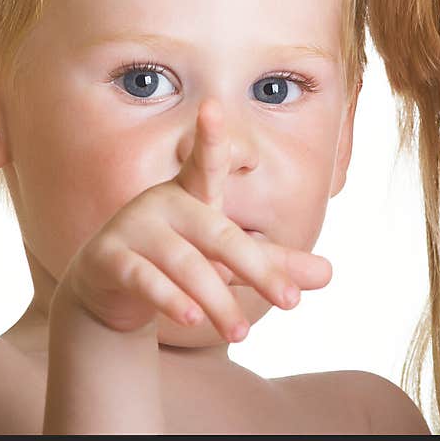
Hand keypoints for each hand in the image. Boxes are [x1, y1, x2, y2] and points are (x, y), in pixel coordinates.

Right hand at [58, 98, 331, 342]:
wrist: (111, 286)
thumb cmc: (181, 259)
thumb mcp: (228, 260)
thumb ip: (273, 264)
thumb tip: (329, 273)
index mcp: (194, 193)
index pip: (206, 164)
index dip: (211, 138)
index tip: (213, 108)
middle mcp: (163, 202)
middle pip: (218, 233)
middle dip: (258, 269)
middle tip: (291, 301)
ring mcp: (134, 228)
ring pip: (184, 263)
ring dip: (216, 301)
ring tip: (242, 332)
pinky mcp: (109, 258)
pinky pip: (144, 279)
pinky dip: (169, 299)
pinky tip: (191, 319)